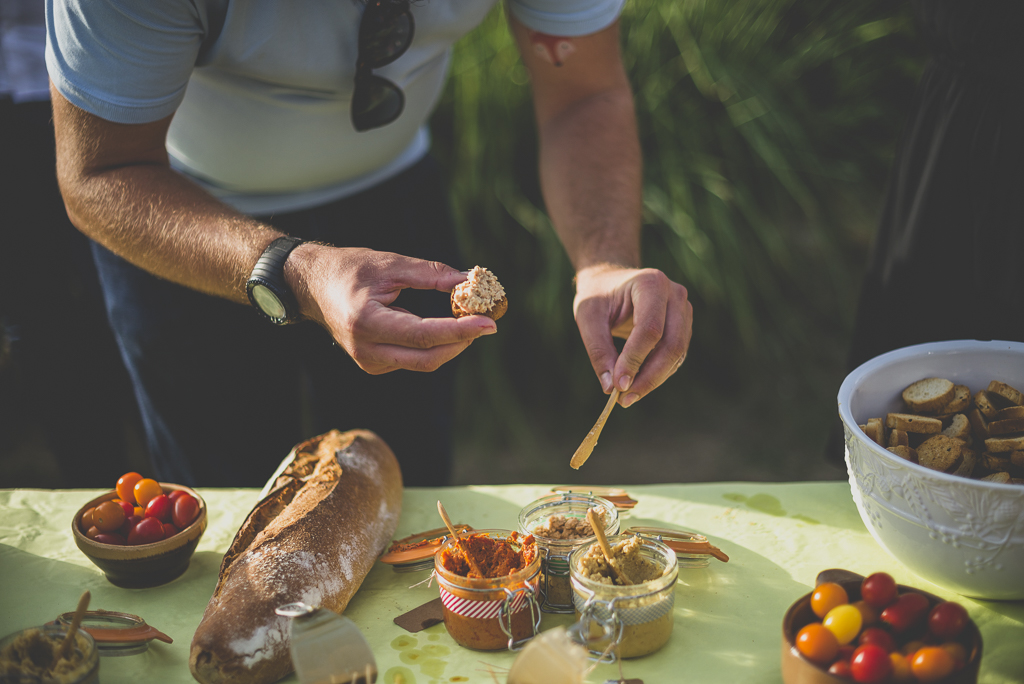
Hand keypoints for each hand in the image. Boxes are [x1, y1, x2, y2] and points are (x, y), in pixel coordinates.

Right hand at [290, 246, 495, 373]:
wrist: (312, 287)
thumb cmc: (350, 269)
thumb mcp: (390, 263)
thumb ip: (430, 274)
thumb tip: (468, 281)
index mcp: (366, 322)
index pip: (423, 335)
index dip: (459, 331)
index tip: (488, 323)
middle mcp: (366, 349)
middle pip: (427, 358)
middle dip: (461, 343)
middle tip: (485, 323)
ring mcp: (368, 362)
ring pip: (422, 363)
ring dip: (450, 345)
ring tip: (468, 320)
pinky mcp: (373, 365)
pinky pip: (412, 361)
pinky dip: (433, 346)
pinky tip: (443, 328)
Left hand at [573, 264, 691, 406]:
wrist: (611, 280)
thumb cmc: (598, 295)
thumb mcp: (588, 316)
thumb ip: (598, 349)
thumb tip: (611, 387)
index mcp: (651, 283)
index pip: (650, 328)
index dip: (635, 359)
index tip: (618, 386)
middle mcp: (675, 294)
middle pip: (671, 344)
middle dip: (649, 376)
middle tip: (624, 399)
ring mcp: (684, 310)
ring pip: (676, 354)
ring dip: (653, 379)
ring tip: (627, 396)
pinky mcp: (684, 327)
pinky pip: (675, 357)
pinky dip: (657, 374)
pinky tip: (637, 384)